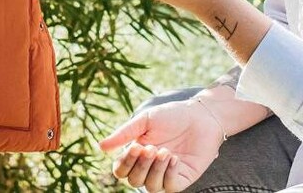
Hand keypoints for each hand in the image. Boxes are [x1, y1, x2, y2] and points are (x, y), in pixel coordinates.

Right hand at [101, 100, 224, 192]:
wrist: (202, 115)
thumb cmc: (173, 116)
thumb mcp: (145, 120)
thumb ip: (124, 133)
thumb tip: (101, 146)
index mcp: (137, 154)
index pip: (121, 170)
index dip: (124, 163)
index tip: (135, 146)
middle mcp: (150, 168)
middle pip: (134, 181)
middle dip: (140, 166)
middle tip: (151, 147)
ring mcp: (166, 174)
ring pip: (150, 187)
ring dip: (155, 169)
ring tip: (165, 151)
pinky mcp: (182, 179)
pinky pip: (169, 187)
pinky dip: (169, 174)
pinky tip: (175, 158)